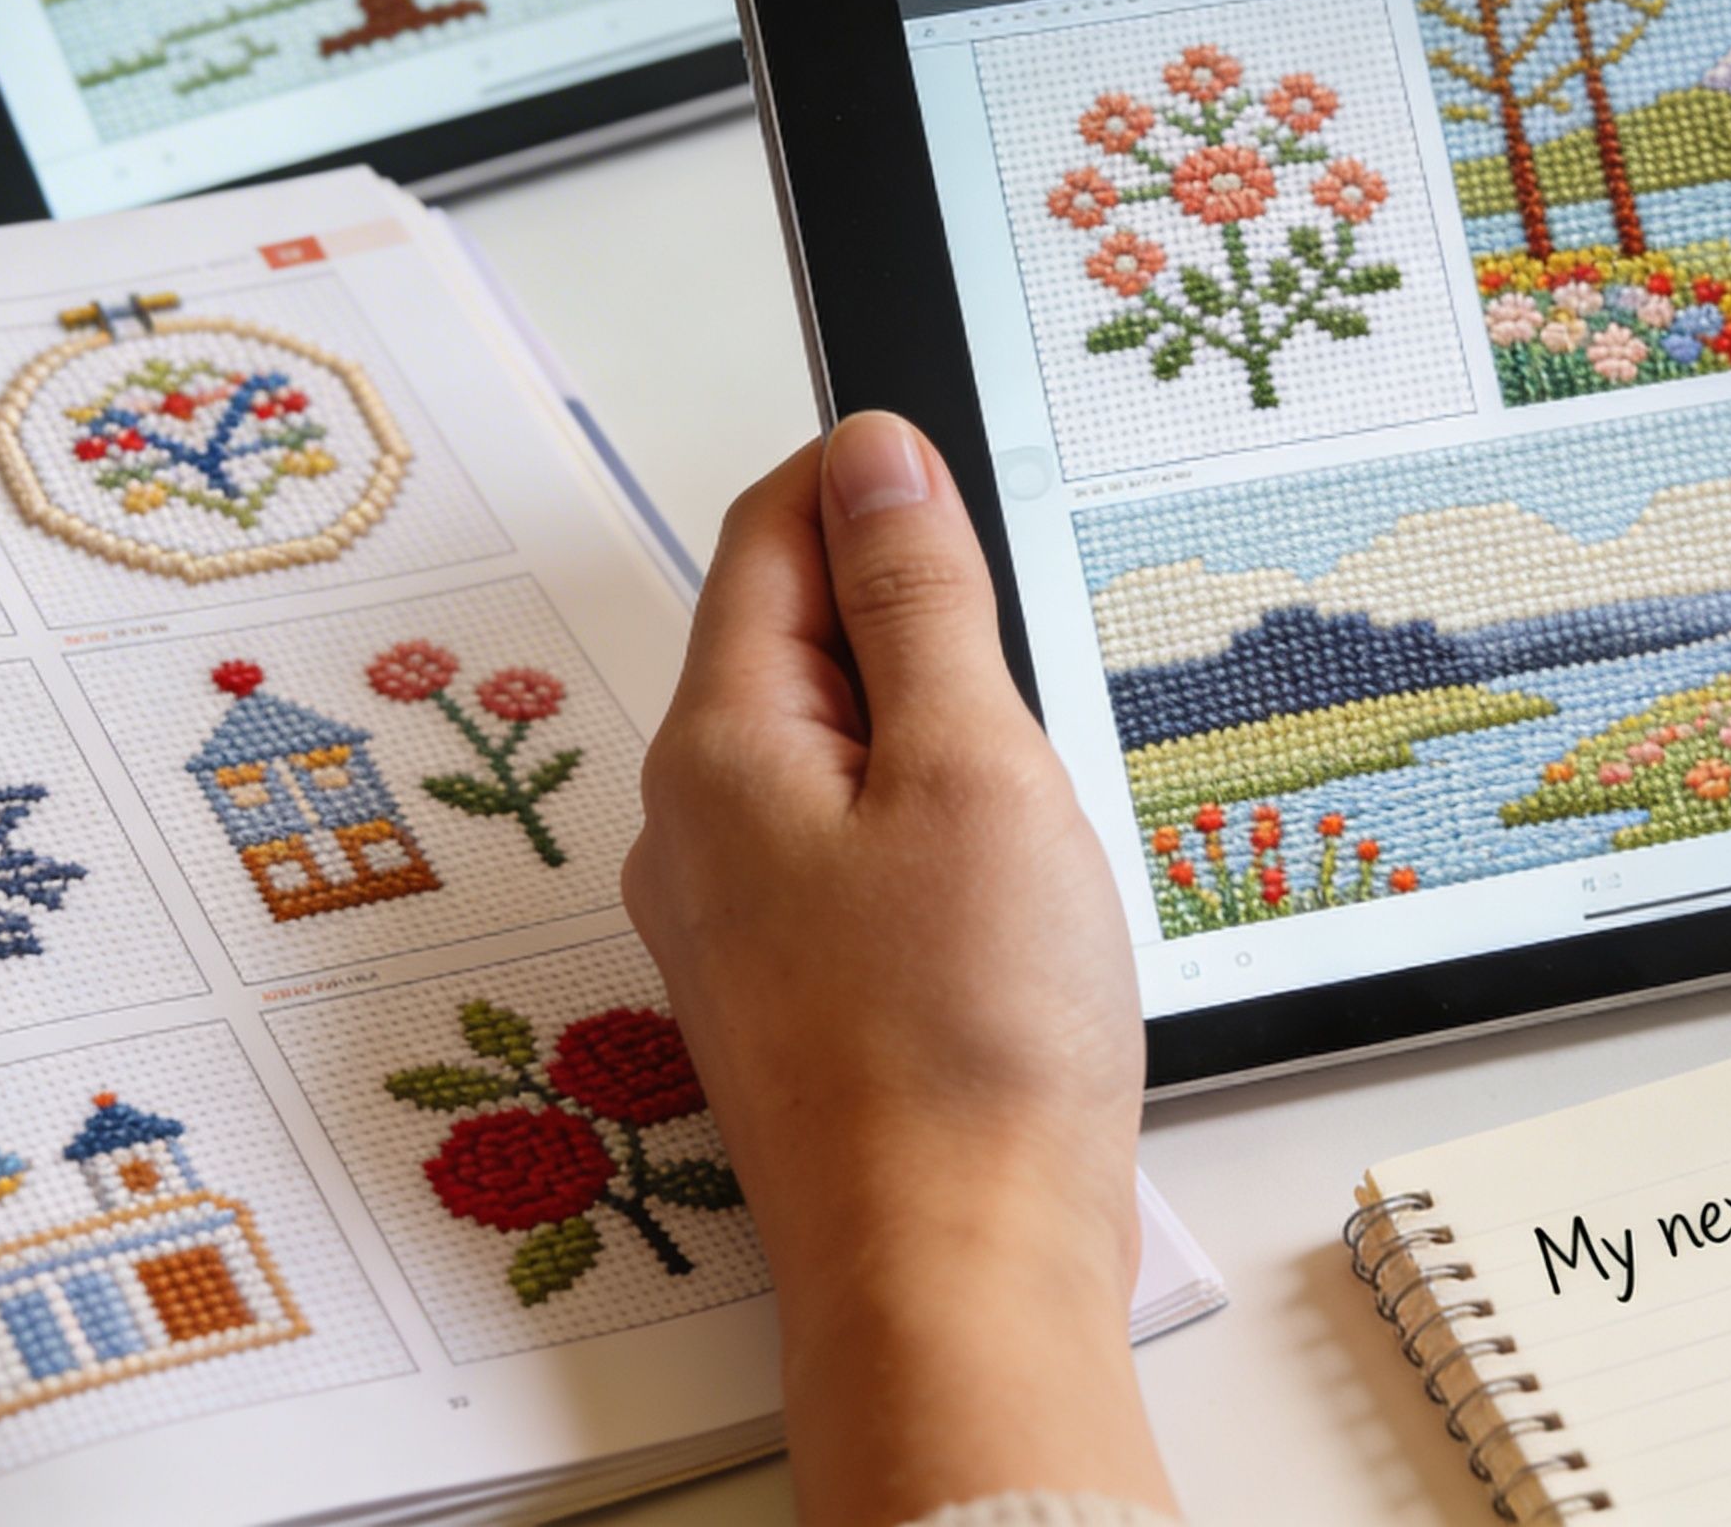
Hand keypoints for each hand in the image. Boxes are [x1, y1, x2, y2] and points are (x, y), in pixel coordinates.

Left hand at [625, 412, 1168, 1526]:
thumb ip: (918, 598)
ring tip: (1033, 796)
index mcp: (721, 743)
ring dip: (935, 731)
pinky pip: (852, 850)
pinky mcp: (795, 993)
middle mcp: (697, 825)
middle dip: (915, 611)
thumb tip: (876, 456)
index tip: (966, 465)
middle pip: (794, 633)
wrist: (955, 1274)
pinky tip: (1011, 890)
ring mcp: (737, 918)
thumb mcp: (971, 763)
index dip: (870, 470)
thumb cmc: (966, 1044)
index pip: (768, 526)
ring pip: (833, 748)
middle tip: (1029, 655)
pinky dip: (936, 829)